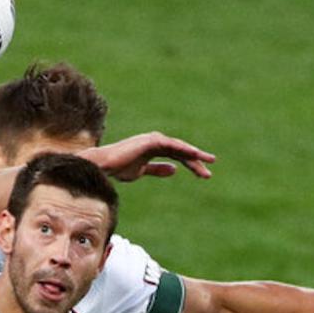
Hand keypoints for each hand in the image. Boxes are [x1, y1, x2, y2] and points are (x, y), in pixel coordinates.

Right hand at [80, 131, 215, 181]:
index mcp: (154, 148)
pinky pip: (172, 145)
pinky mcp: (150, 141)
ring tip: (207, 161)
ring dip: (193, 155)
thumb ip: (158, 169)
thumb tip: (175, 170)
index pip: (177, 155)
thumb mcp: (142, 171)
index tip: (204, 173)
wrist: (103, 166)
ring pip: (179, 147)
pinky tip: (195, 155)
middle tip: (210, 169)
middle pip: (181, 150)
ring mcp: (153, 139)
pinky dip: (184, 149)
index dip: (191, 164)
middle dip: (196, 160)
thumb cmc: (118, 169)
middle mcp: (155, 141)